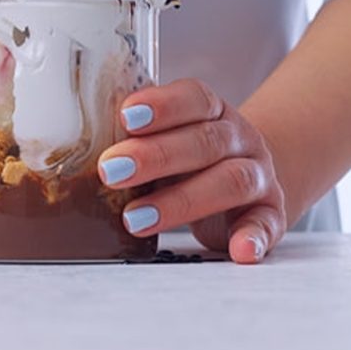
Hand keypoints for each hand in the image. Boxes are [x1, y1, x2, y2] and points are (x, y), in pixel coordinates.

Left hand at [98, 78, 286, 263]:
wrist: (251, 177)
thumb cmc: (193, 157)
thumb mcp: (170, 138)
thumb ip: (138, 137)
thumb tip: (81, 148)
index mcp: (213, 111)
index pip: (193, 98)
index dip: (162, 105)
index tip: (126, 115)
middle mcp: (240, 138)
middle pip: (204, 142)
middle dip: (155, 156)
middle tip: (111, 170)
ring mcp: (258, 175)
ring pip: (231, 181)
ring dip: (181, 201)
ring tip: (135, 218)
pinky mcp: (269, 214)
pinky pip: (266, 225)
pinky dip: (254, 239)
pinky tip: (239, 251)